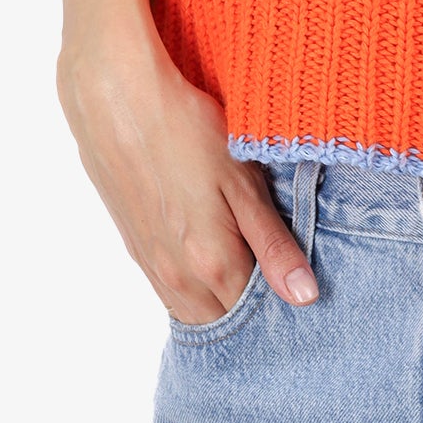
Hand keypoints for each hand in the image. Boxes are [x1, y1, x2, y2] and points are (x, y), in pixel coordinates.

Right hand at [56, 22, 319, 325]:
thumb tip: (306, 298)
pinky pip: (170, 292)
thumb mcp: (242, 181)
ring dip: (221, 302)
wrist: (116, 101)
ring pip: (194, 311)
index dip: (284, 304)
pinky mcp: (135, 248)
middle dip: (254, 311)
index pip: (258, 315)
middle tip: (281, 275)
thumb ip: (273, 244)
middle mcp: (177, 279)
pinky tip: (209, 255)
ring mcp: (151, 266)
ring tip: (248, 265)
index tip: (304, 284)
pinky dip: (194, 288)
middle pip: (225, 322)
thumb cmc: (187, 132)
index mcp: (211, 265)